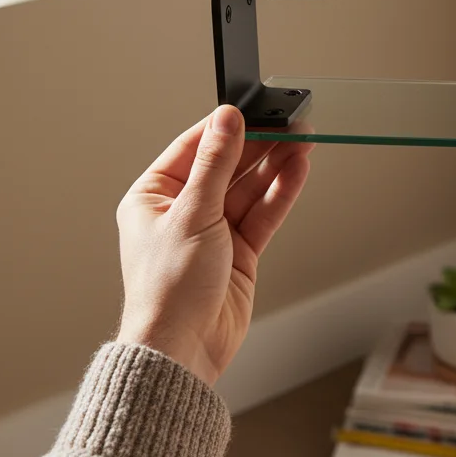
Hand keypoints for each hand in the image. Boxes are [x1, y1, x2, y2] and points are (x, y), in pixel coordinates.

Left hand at [115, 105, 312, 384]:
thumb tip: (226, 120)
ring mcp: (213, 232)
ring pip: (249, 189)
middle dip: (259, 146)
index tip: (252, 109)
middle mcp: (181, 212)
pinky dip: (280, 193)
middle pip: (227, 167)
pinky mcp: (239, 253)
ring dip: (276, 166)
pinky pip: (263, 214)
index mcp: (152, 197)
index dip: (225, 128)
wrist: (183, 348)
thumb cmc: (167, 291)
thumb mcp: (192, 214)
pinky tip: (297, 170)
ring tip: (303, 141)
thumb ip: (216, 164)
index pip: (194, 149)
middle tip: (289, 124)